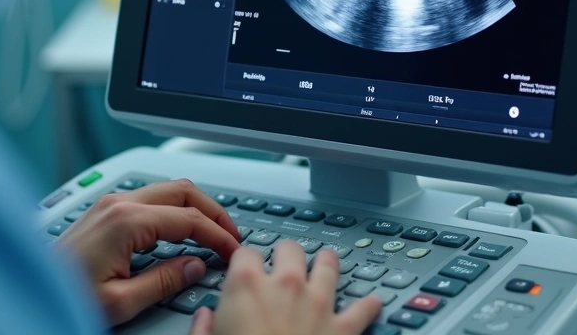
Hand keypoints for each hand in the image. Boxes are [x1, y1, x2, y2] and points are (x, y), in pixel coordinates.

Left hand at [58, 179, 240, 324]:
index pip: (190, 219)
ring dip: (194, 207)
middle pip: (184, 190)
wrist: (26, 290)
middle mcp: (118, 203)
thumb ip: (164, 281)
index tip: (234, 250)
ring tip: (211, 231)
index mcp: (126, 221)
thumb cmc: (63, 294)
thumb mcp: (120, 301)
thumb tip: (196, 266)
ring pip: (168, 188)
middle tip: (230, 235)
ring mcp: (109, 202)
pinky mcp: (104, 209)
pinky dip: (174, 208)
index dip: (219, 235)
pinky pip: (150, 197)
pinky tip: (180, 228)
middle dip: (213, 211)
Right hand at [189, 240, 380, 334]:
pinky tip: (373, 302)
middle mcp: (285, 285)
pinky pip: (363, 309)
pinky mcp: (343, 328)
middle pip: (290, 249)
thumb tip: (203, 319)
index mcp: (245, 286)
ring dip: (327, 263)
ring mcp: (318, 303)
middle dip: (286, 253)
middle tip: (284, 261)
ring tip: (327, 261)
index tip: (244, 266)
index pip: (245, 252)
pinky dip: (368, 305)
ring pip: (329, 266)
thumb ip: (203, 329)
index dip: (245, 259)